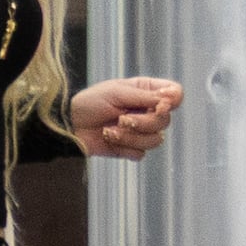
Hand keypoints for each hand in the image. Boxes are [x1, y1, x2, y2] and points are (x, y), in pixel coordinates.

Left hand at [71, 76, 185, 158]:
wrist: (70, 125)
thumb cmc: (90, 103)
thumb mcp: (118, 92)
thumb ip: (147, 96)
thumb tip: (172, 97)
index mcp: (146, 92)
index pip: (174, 94)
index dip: (172, 100)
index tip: (158, 104)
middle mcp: (147, 111)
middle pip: (165, 121)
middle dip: (143, 122)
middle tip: (122, 119)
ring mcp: (141, 131)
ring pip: (155, 140)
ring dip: (130, 136)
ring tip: (110, 130)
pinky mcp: (131, 148)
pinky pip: (141, 153)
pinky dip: (124, 147)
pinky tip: (110, 138)